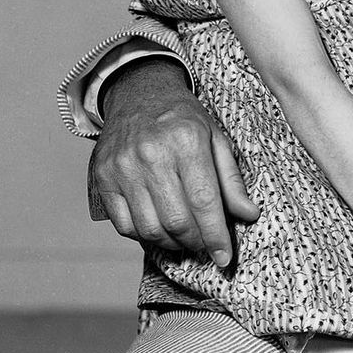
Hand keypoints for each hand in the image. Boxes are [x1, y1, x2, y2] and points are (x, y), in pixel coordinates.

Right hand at [88, 58, 258, 267]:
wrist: (138, 94)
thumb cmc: (183, 118)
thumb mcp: (216, 138)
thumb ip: (231, 179)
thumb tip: (248, 215)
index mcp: (186, 141)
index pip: (204, 201)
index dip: (216, 236)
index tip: (225, 258)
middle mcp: (151, 155)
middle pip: (176, 220)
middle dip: (197, 242)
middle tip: (206, 246)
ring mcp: (123, 168)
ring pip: (149, 228)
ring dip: (172, 243)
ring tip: (186, 240)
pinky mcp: (103, 179)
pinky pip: (124, 225)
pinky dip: (145, 237)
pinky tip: (160, 230)